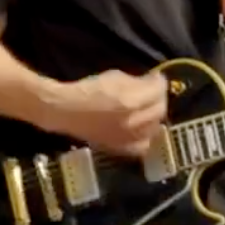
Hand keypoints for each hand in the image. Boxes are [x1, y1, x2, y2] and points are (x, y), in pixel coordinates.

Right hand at [52, 70, 167, 157]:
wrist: (64, 111)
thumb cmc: (88, 89)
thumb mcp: (115, 77)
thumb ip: (138, 81)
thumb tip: (153, 82)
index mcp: (130, 101)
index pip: (158, 91)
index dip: (159, 82)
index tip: (156, 78)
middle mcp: (133, 122)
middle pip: (159, 109)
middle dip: (158, 98)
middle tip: (152, 93)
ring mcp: (128, 137)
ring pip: (154, 127)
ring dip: (154, 116)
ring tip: (147, 109)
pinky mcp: (121, 148)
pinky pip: (143, 145)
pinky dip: (146, 136)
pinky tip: (142, 129)